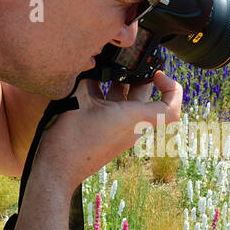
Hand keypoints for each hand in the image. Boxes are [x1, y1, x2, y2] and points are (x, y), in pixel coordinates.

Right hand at [33, 71, 181, 192]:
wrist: (58, 168)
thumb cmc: (71, 139)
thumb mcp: (79, 99)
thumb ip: (89, 77)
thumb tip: (91, 61)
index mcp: (134, 118)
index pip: (170, 109)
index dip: (172, 88)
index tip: (157, 73)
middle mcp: (132, 126)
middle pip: (145, 96)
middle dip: (136, 75)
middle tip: (122, 62)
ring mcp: (120, 130)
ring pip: (128, 101)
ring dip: (118, 83)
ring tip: (101, 68)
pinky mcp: (107, 133)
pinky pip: (114, 109)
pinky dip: (105, 94)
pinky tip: (87, 82)